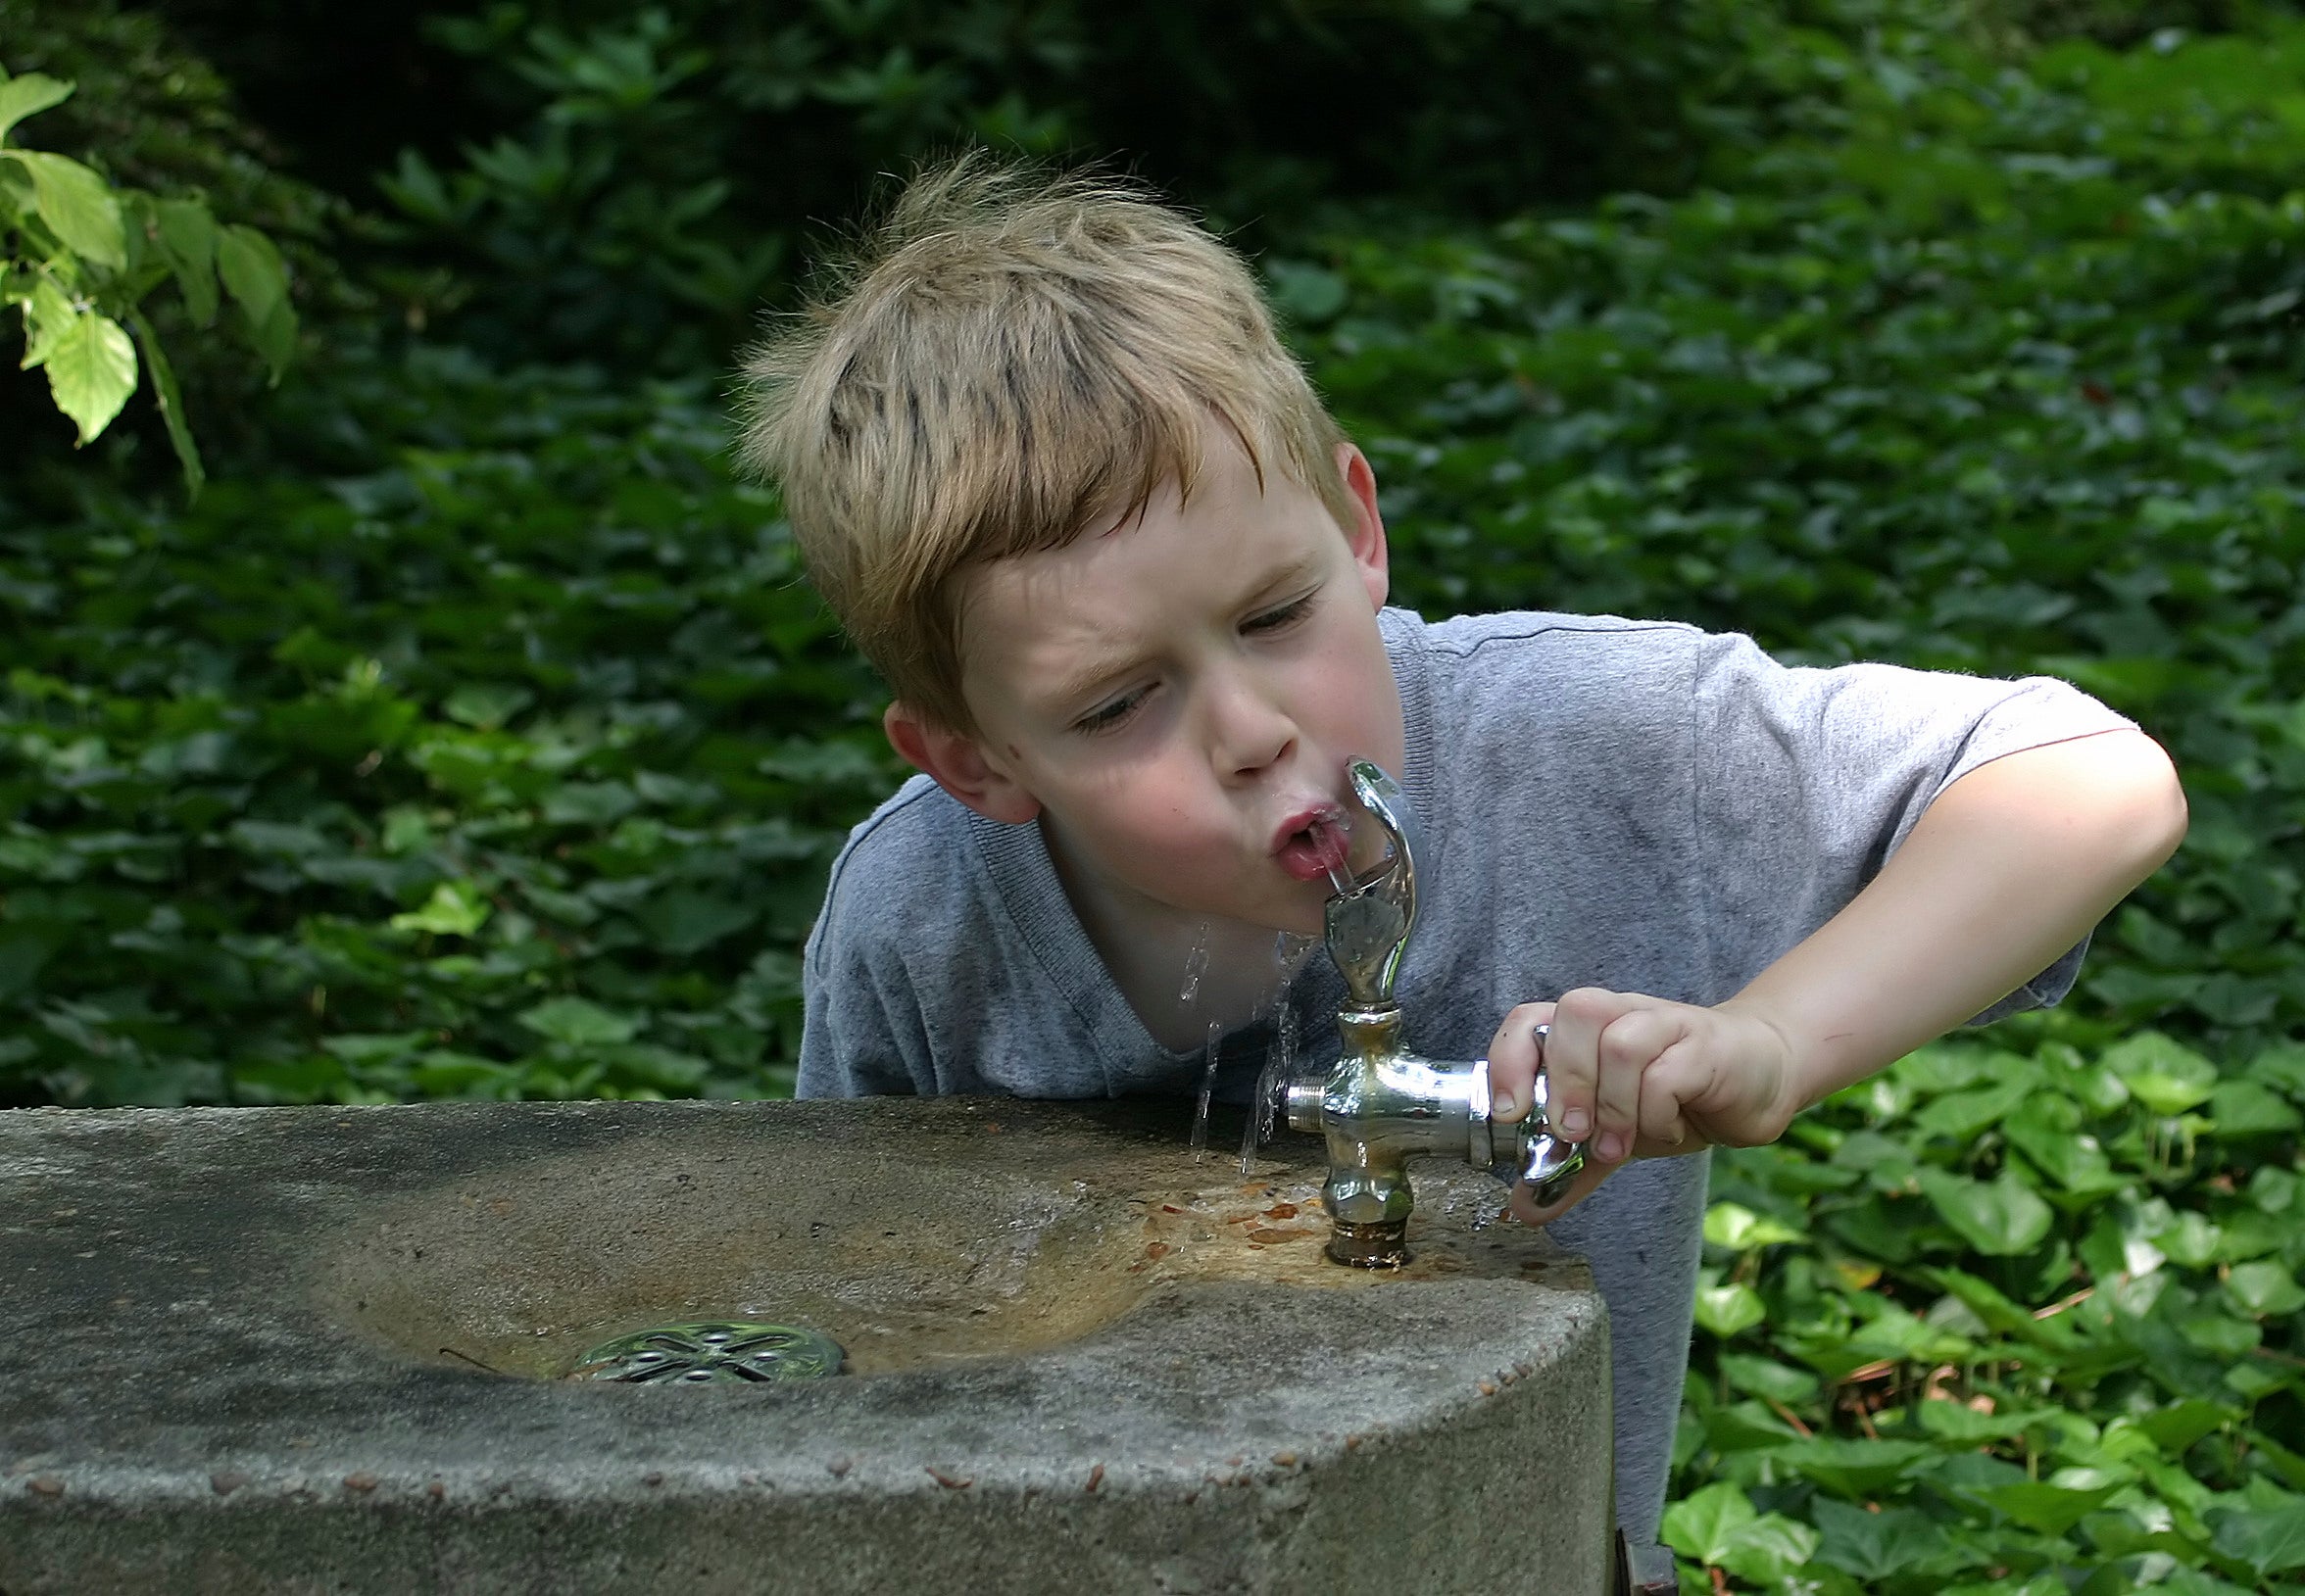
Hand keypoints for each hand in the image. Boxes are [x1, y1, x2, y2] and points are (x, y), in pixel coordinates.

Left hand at [1484, 988, 1801, 1224]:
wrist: (1761, 1077)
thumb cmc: (1679, 1097)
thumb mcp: (1615, 1135)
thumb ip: (1571, 1168)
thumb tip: (1524, 1207)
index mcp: (1587, 1029)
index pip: (1530, 1020)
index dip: (1509, 1060)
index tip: (1509, 1114)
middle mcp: (1622, 1013)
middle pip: (1577, 1014)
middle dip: (1566, 1084)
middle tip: (1571, 1135)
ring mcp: (1665, 1022)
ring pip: (1621, 1044)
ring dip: (1612, 1106)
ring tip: (1618, 1146)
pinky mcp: (1705, 1045)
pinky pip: (1667, 1074)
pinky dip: (1656, 1114)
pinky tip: (1668, 1130)